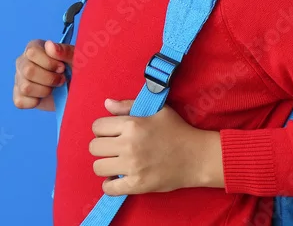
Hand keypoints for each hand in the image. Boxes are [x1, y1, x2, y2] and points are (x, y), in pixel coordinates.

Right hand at [12, 40, 73, 110]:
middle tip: (61, 80)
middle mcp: (23, 62)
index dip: (49, 63)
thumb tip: (50, 45)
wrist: (75, 90)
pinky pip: (20, 101)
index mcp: (34, 48)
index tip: (62, 68)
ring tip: (54, 88)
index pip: (32, 53)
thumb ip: (64, 51)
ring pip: (25, 87)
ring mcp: (19, 79)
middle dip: (49, 79)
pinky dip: (35, 102)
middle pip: (28, 71)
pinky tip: (44, 97)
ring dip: (44, 91)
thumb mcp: (75, 58)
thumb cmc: (75, 70)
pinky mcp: (19, 96)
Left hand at [89, 99, 223, 194]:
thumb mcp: (157, 111)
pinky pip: (109, 188)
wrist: (197, 156)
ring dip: (105, 165)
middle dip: (101, 146)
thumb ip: (128, 105)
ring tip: (116, 163)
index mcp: (132, 125)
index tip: (111, 133)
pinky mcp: (137, 184)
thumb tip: (107, 104)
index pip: (97, 126)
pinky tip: (117, 179)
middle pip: (94, 147)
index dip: (102, 129)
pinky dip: (110, 185)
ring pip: (98, 167)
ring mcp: (132, 166)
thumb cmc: (178, 130)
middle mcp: (129, 145)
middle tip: (113, 148)